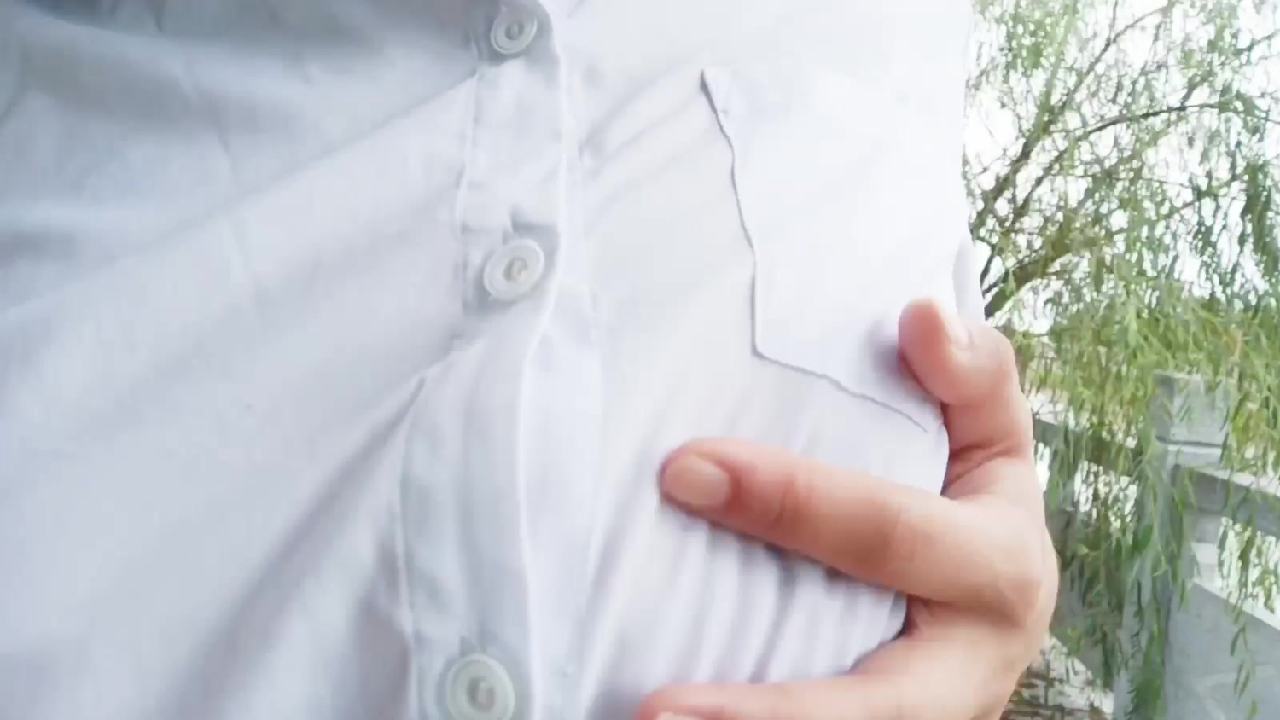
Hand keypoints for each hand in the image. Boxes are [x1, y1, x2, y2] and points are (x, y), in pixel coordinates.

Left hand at [638, 299, 1056, 719]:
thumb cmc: (972, 508)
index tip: (685, 470)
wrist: (996, 613)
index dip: (792, 502)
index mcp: (998, 567)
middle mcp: (970, 665)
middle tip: (656, 709)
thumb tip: (922, 314)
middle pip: (879, 702)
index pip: (885, 534)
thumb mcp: (992, 438)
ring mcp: (932, 718)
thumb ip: (973, 375)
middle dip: (770, 712)